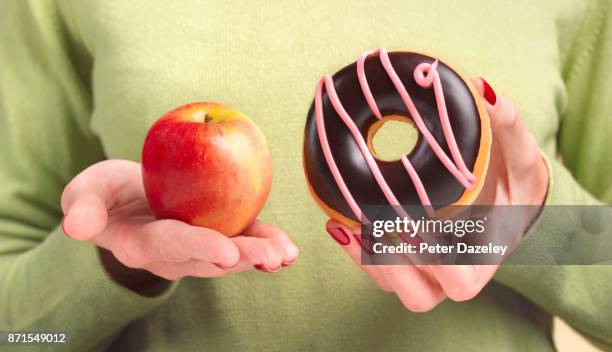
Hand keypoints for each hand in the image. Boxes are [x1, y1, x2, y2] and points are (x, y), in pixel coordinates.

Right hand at [60, 160, 297, 288]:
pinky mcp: (217, 234)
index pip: (173, 245)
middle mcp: (174, 255)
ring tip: (286, 255)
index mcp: (142, 244)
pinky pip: (242, 239)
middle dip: (243, 258)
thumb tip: (74, 226)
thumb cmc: (105, 195)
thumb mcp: (86, 192)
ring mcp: (198, 249)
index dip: (199, 247)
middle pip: (210, 257)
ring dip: (260, 256)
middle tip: (271, 258)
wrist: (127, 201)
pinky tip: (288, 248)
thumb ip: (83, 206)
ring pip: (231, 255)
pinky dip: (264, 242)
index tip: (226, 252)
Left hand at [325, 77, 547, 311]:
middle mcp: (454, 273)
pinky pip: (375, 267)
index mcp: (484, 256)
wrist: (506, 194)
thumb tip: (480, 87)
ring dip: (366, 257)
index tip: (414, 228)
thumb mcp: (520, 151)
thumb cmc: (515, 176)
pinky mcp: (404, 262)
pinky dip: (355, 248)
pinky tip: (336, 220)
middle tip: (366, 223)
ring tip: (343, 222)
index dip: (435, 265)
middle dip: (389, 262)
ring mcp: (426, 273)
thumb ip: (506, 123)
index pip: (460, 281)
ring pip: (391, 284)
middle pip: (418, 292)